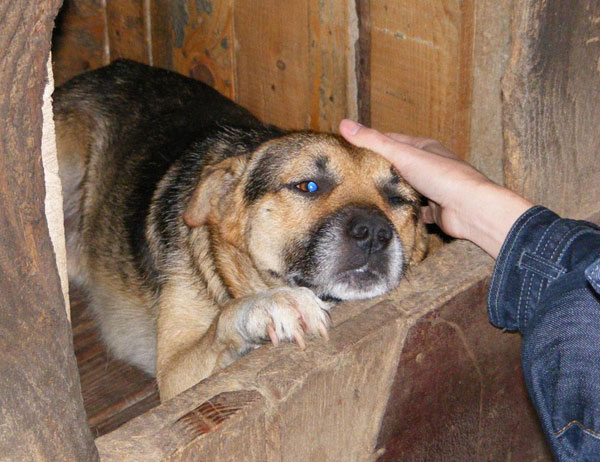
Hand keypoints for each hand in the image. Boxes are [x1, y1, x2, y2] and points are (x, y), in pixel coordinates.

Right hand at [339, 119, 532, 257]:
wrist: (471, 210)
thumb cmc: (442, 176)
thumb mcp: (402, 154)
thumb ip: (373, 142)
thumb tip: (343, 124)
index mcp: (425, 148)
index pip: (393, 141)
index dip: (373, 143)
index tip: (351, 148)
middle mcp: (430, 166)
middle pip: (399, 166)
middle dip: (380, 170)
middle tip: (354, 175)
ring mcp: (433, 189)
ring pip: (406, 188)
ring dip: (391, 192)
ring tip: (365, 195)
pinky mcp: (434, 211)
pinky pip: (414, 211)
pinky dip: (403, 212)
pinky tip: (388, 214)